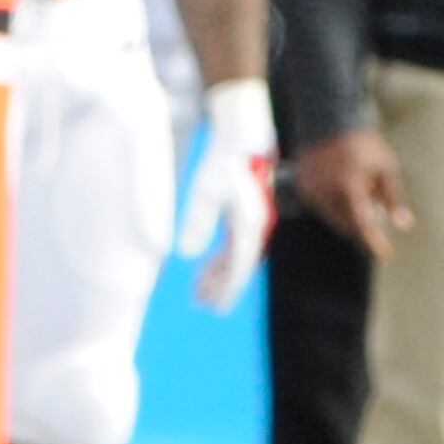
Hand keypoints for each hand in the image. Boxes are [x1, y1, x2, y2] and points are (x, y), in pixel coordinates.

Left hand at [176, 76, 277, 308]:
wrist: (241, 136)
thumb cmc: (223, 161)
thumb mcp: (204, 191)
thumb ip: (198, 222)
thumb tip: (186, 254)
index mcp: (249, 224)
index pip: (239, 265)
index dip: (227, 289)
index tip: (215, 307)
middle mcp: (257, 226)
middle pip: (239, 266)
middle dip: (222, 287)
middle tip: (203, 305)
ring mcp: (253, 221)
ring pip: (237, 258)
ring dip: (220, 275)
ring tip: (200, 291)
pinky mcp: (246, 214)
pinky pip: (235, 246)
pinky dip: (222, 260)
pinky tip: (207, 268)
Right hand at [294, 126, 413, 248]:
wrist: (329, 119)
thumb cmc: (363, 143)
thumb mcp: (386, 166)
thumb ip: (393, 197)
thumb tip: (404, 225)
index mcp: (349, 187)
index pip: (363, 225)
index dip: (374, 242)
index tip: (385, 253)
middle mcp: (327, 192)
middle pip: (348, 223)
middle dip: (362, 222)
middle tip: (374, 203)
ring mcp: (312, 190)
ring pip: (333, 216)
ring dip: (347, 212)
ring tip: (357, 187)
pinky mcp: (303, 186)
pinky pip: (321, 206)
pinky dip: (334, 203)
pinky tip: (341, 183)